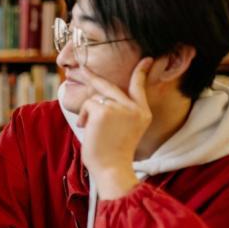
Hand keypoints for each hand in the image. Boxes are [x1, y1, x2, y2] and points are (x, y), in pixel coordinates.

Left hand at [77, 58, 153, 198]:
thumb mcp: (123, 131)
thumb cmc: (113, 155)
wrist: (112, 168)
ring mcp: (121, 107)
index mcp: (142, 113)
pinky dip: (83, 117)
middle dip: (93, 76)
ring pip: (95, 99)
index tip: (147, 59)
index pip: (140, 87)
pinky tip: (87, 129)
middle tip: (82, 69)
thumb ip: (118, 113)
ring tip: (91, 131)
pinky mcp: (105, 110)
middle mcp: (134, 108)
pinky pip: (87, 105)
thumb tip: (99, 98)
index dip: (141, 72)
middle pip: (110, 86)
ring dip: (87, 114)